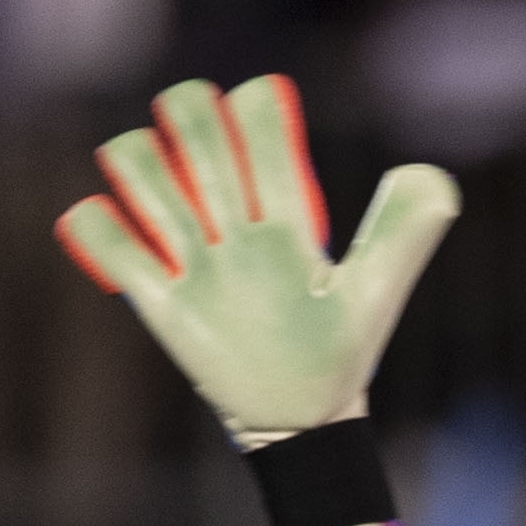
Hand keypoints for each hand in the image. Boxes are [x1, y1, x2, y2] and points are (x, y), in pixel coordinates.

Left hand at [56, 75, 456, 446]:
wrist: (298, 428)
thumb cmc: (338, 352)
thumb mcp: (378, 296)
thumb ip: (404, 232)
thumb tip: (431, 172)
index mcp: (294, 241)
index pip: (269, 141)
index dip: (258, 102)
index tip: (257, 98)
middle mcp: (242, 251)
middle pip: (202, 146)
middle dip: (190, 108)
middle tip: (192, 107)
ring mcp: (198, 279)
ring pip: (146, 183)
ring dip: (136, 155)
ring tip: (145, 155)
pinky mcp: (162, 309)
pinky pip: (112, 249)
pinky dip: (93, 223)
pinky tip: (103, 212)